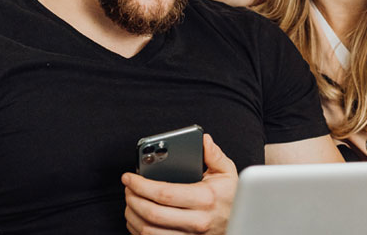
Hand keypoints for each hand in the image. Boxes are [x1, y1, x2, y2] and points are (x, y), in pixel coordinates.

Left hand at [123, 134, 237, 234]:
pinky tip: (138, 218)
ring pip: (148, 231)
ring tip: (130, 202)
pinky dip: (138, 231)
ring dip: (132, 216)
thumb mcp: (228, 173)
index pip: (164, 194)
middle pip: (152, 213)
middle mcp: (197, 221)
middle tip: (127, 188)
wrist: (239, 223)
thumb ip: (214, 155)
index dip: (141, 185)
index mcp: (205, 199)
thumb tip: (203, 140)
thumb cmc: (231, 198)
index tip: (129, 177)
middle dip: (133, 198)